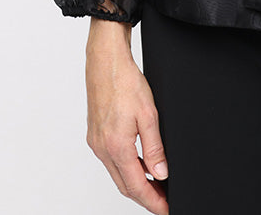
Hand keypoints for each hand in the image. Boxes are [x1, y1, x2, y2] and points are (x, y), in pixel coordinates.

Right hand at [85, 18, 168, 213]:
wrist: (105, 61)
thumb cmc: (125, 81)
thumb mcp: (149, 114)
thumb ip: (155, 148)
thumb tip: (161, 174)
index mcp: (116, 146)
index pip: (136, 186)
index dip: (153, 201)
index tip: (165, 209)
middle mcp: (102, 149)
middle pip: (125, 185)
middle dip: (145, 197)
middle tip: (163, 201)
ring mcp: (96, 142)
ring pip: (117, 174)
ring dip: (135, 183)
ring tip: (155, 186)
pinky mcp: (95, 135)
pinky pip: (111, 161)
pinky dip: (126, 168)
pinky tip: (138, 164)